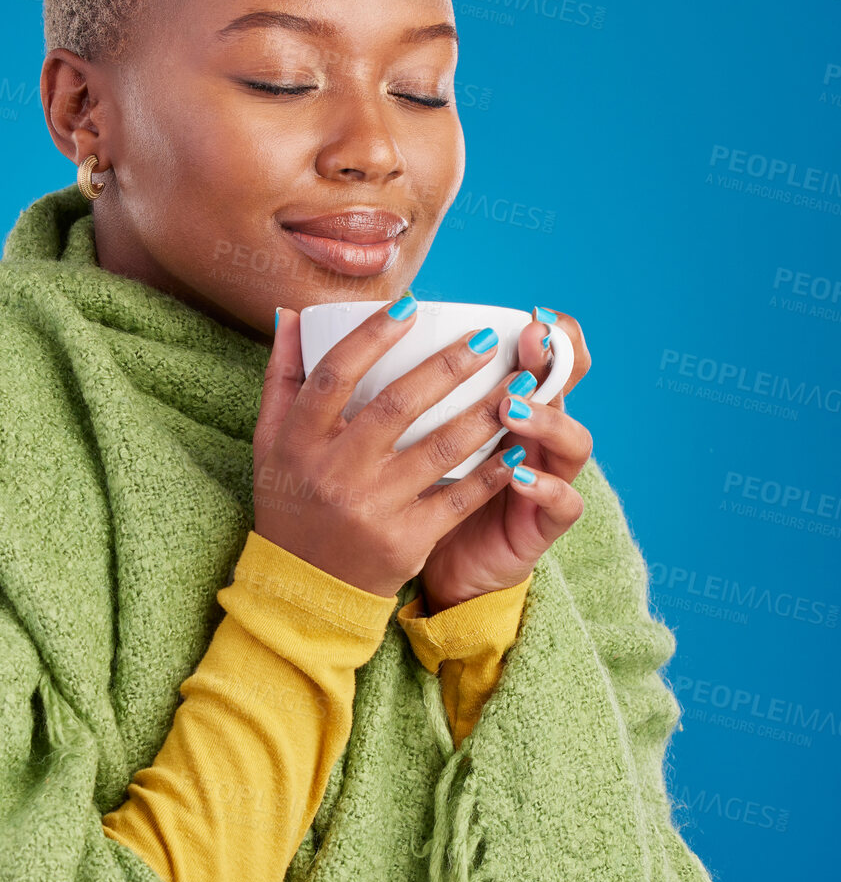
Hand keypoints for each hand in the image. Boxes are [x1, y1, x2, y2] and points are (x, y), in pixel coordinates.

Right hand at [254, 301, 562, 598]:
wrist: (303, 588)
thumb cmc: (290, 501)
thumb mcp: (270, 441)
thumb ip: (282, 377)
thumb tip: (291, 314)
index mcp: (298, 441)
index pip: (335, 374)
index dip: (372, 336)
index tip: (409, 304)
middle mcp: (333, 472)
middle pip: (396, 406)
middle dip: (448, 367)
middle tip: (486, 339)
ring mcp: (371, 508)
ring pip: (438, 449)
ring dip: (483, 413)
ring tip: (517, 385)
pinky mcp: (404, 541)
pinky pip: (458, 499)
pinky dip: (491, 471)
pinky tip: (518, 445)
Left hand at [418, 306, 593, 611]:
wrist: (443, 568)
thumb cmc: (417, 496)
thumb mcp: (407, 441)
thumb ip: (390, 389)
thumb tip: (309, 325)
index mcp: (506, 406)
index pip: (547, 359)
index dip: (553, 334)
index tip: (529, 312)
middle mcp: (535, 436)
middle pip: (565, 388)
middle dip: (551, 359)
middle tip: (532, 336)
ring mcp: (547, 478)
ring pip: (572, 440)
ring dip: (545, 419)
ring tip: (512, 406)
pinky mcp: (542, 524)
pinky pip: (563, 503)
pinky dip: (545, 488)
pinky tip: (519, 475)